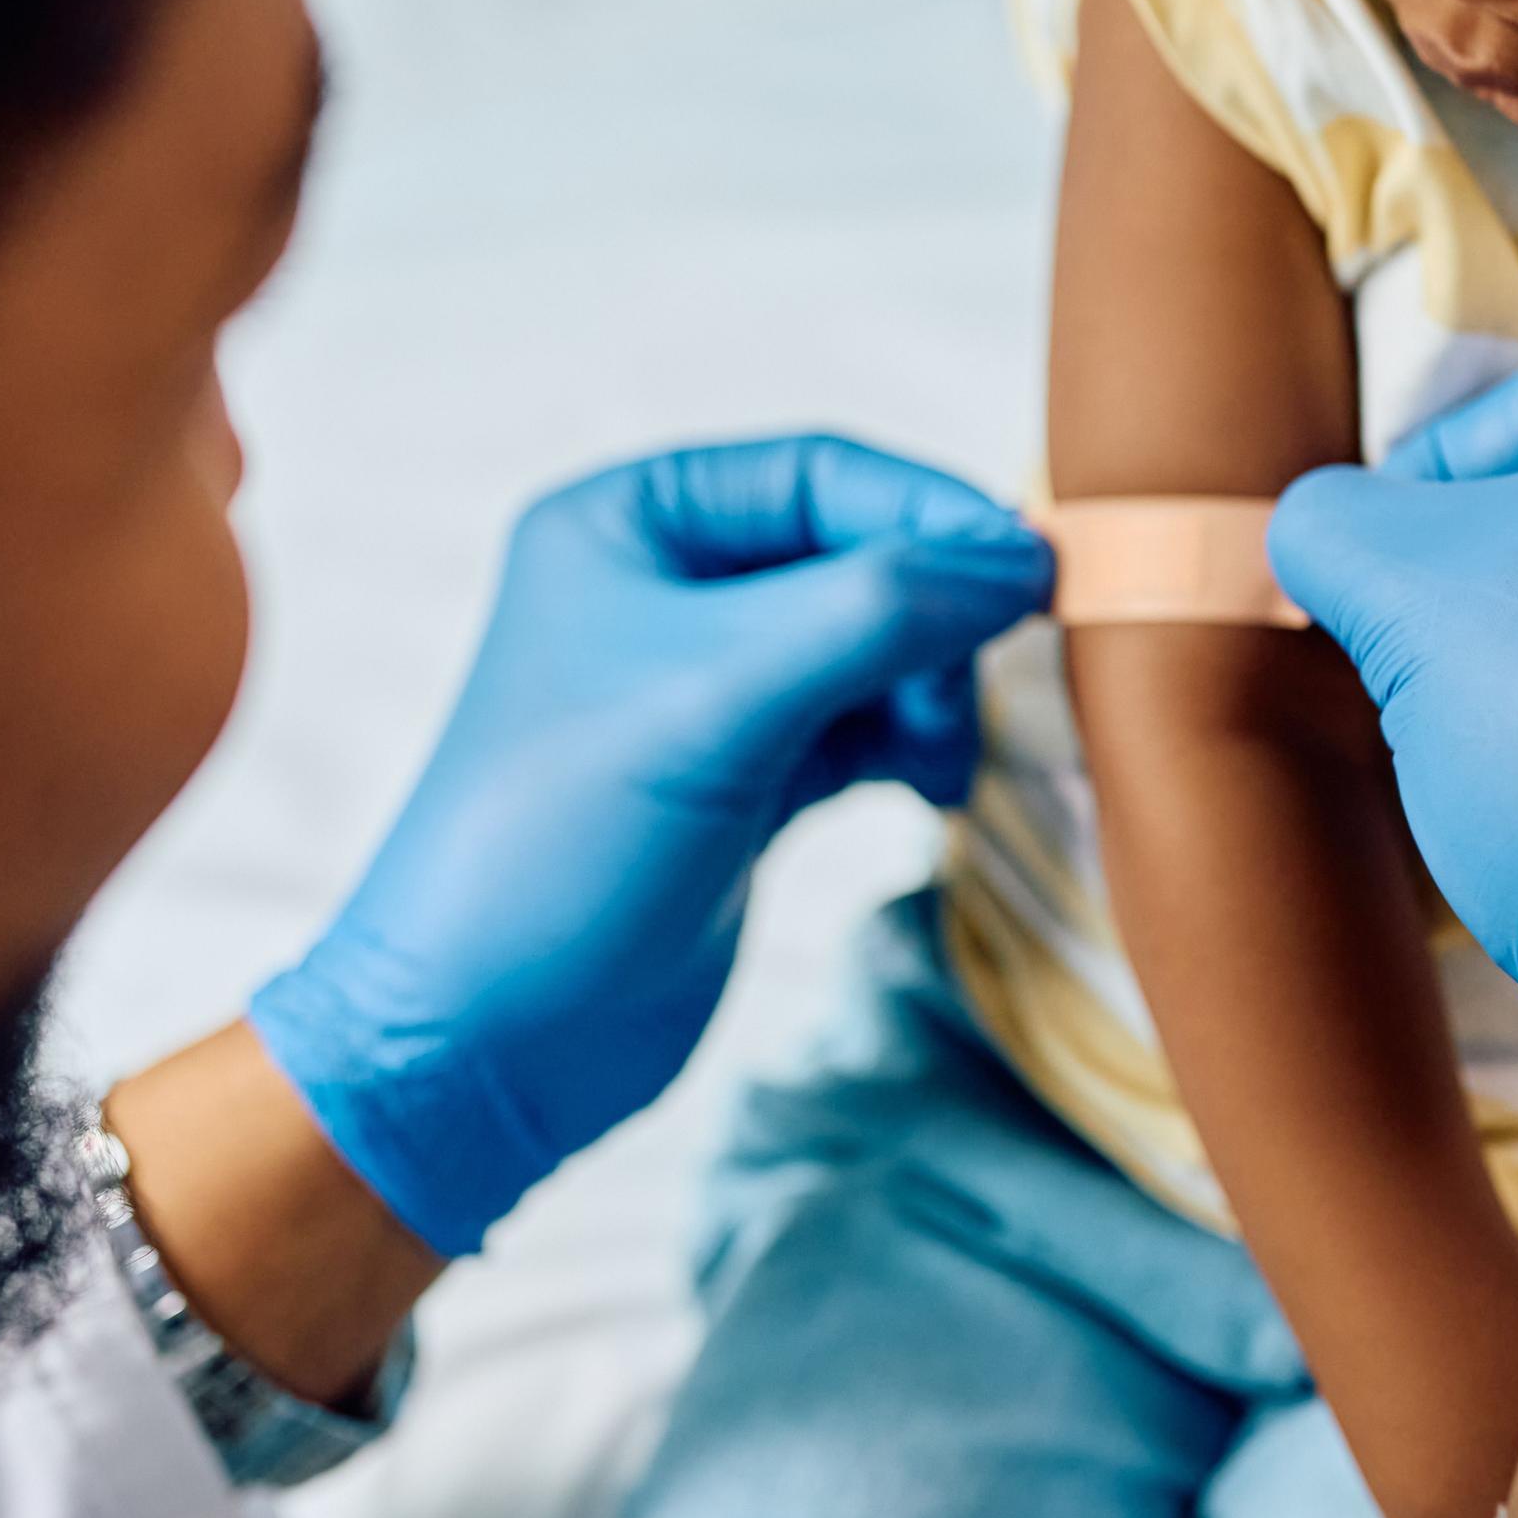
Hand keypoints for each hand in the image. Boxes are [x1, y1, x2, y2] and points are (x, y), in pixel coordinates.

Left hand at [249, 436, 1050, 1253]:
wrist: (483, 1046)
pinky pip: (861, 728)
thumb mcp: (720, 698)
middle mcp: (663, 592)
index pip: (817, 471)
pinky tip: (933, 792)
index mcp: (624, 524)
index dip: (928, 510)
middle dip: (934, 611)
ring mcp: (705, 693)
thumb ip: (874, 610)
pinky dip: (910, 746)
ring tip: (941, 759)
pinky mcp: (740, 784)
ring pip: (870, 647)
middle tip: (990, 676)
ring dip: (930, 687)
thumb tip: (1020, 551)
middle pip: (855, 556)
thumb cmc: (558, 843)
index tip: (1035, 565)